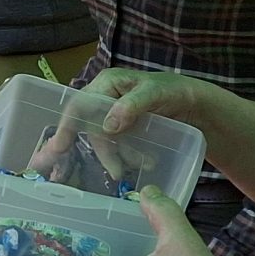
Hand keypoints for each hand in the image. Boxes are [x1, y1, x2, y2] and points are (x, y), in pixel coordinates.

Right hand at [27, 71, 202, 180]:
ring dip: (120, 156)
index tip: (59, 147)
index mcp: (107, 84)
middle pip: (93, 128)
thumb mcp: (155, 94)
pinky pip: (119, 145)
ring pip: (107, 140)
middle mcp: (106, 98)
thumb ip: (131, 105)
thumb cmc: (174, 90)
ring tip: (142, 164)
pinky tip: (144, 162)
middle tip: (116, 171)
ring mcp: (115, 114)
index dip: (67, 125)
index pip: (80, 105)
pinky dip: (129, 155)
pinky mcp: (125, 128)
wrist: (195, 103)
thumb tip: (107, 126)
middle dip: (105, 151)